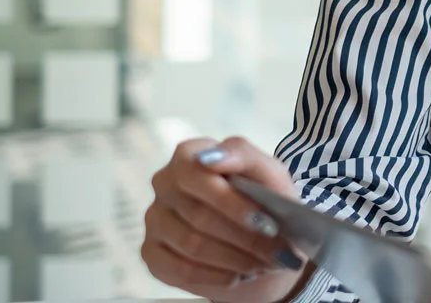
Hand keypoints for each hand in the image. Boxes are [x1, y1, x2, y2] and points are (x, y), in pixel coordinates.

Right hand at [141, 135, 311, 302]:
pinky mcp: (152, 253)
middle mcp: (165, 183)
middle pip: (199, 215)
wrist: (258, 234)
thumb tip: (212, 158)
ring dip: (236, 259)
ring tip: (265, 263)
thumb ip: (243, 155)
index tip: (265, 223)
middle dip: (245, 238)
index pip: (197, 174)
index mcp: (189, 155)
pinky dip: (217, 276)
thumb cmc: (262, 196)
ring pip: (192, 245)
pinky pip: (181, 270)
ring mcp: (155, 218)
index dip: (231, 202)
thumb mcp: (267, 173)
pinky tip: (239, 275)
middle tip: (278, 252)